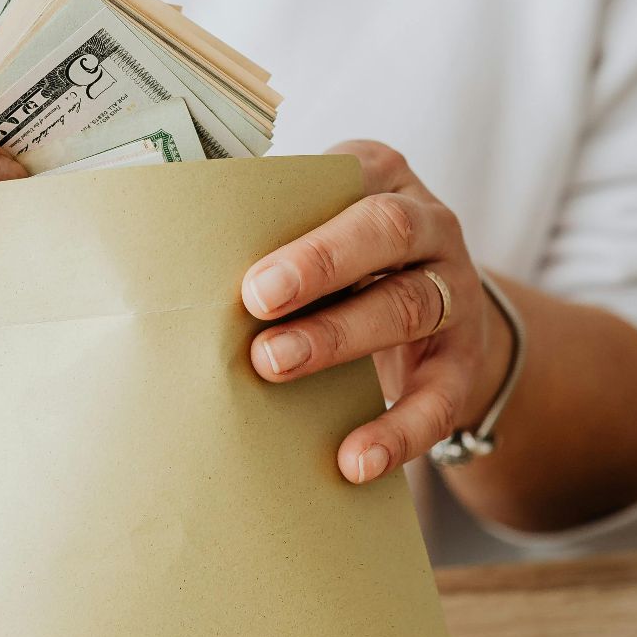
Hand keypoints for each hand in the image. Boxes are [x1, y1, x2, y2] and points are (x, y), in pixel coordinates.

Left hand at [242, 141, 510, 483]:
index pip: (353, 176)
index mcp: (382, 179)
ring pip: (408, 306)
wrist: (431, 329)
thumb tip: (175, 265)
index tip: (251, 263)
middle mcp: (431, 227)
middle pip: (387, 231)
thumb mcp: (314, 232)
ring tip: (274, 364)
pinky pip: (439, 399)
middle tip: (256, 299)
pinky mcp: (461, 365)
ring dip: (339, 336)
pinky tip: (355, 460)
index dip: (304, 216)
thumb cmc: (342, 268)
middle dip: (321, 264)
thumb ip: (264, 233)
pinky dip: (398, 431)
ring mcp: (454, 295)